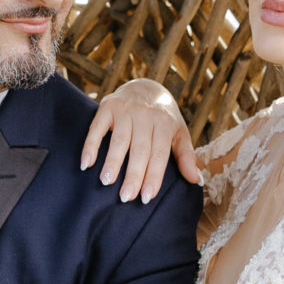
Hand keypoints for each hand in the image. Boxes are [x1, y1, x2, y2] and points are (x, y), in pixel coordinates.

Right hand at [80, 80, 201, 201]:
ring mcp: (126, 110)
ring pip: (119, 140)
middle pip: (139, 150)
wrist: (145, 86)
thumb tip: (197, 181)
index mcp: (165, 124)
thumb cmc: (163, 118)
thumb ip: (186, 157)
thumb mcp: (179, 133)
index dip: (153, 177)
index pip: (159, 155)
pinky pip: (97, 128)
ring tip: (106, 181)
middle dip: (133, 174)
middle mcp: (146, 116)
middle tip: (125, 197)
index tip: (146, 198)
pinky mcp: (107, 107)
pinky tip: (86, 164)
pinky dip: (90, 146)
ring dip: (112, 161)